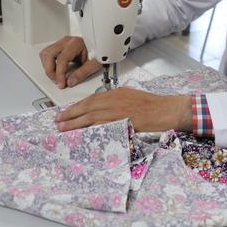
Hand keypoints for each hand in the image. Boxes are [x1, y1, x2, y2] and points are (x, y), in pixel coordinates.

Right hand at [39, 35, 101, 88]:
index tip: (61, 83)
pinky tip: (55, 69)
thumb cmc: (99, 51)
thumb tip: (70, 81)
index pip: (61, 59)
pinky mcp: (61, 45)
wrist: (102, 44)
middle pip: (49, 55)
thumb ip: (82, 73)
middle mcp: (67, 41)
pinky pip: (48, 53)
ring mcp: (63, 42)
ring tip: (56, 76)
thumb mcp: (95, 63)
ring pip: (45, 53)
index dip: (59, 74)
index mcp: (76, 43)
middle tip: (57, 81)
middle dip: (50, 70)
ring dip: (47, 66)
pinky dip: (48, 63)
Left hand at [54, 87, 192, 132]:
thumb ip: (118, 101)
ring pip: (91, 116)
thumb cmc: (154, 105)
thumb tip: (104, 110)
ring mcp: (119, 110)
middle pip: (88, 106)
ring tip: (62, 128)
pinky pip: (103, 125)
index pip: (92, 99)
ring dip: (75, 122)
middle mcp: (115, 99)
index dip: (77, 106)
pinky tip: (81, 134)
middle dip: (71, 113)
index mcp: (117, 92)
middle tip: (58, 121)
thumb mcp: (133, 97)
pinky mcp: (123, 121)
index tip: (67, 112)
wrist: (168, 110)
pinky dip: (90, 129)